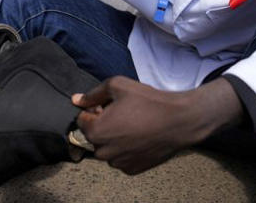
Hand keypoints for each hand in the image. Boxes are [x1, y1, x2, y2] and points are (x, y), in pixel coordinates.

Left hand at [73, 76, 209, 174]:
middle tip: (122, 113)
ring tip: (133, 124)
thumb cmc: (148, 102)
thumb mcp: (118, 86)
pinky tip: (140, 136)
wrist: (179, 121)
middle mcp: (103, 151)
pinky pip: (121, 158)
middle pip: (94, 135)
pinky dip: (126, 149)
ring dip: (114, 138)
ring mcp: (118, 163)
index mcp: (96, 131)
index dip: (94, 109)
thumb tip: (76, 99)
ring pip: (107, 148)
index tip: (109, 104)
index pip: (82, 119)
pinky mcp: (132, 169)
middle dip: (103, 124)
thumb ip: (93, 94)